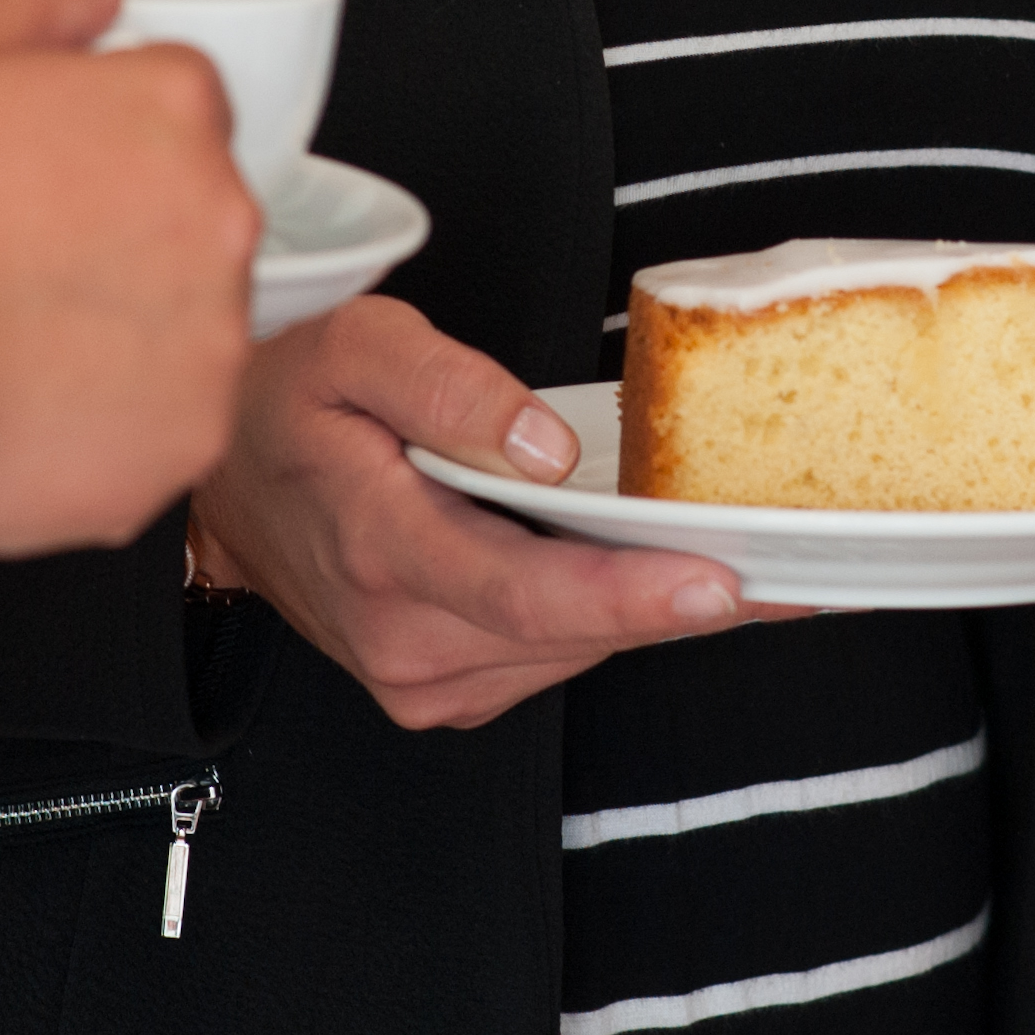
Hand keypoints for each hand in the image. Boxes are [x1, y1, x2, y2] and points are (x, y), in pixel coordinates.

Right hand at [0, 0, 259, 558]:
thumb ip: (34, 6)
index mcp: (176, 106)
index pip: (180, 102)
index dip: (104, 136)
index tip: (42, 177)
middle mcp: (225, 213)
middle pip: (200, 212)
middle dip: (128, 229)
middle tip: (16, 260)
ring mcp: (218, 330)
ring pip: (192, 319)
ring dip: (128, 325)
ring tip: (12, 339)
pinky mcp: (194, 432)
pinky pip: (170, 418)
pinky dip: (115, 419)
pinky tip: (29, 407)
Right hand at [181, 296, 805, 729]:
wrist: (228, 480)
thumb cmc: (292, 401)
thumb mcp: (358, 347)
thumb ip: (451, 386)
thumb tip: (544, 444)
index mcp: (382, 552)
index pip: (525, 591)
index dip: (632, 594)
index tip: (723, 583)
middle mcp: (402, 639)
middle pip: (572, 631)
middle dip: (688, 601)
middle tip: (806, 569)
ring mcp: (420, 677)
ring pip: (573, 652)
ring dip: (658, 612)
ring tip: (755, 565)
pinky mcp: (441, 688)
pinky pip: (553, 658)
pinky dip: (612, 619)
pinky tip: (663, 577)